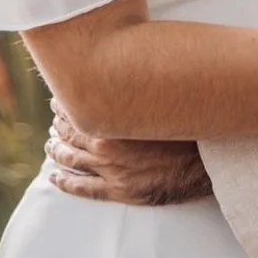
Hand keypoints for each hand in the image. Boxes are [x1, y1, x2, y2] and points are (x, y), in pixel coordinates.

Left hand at [45, 100, 212, 204]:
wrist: (207, 160)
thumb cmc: (185, 125)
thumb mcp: (158, 97)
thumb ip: (135, 87)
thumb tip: (122, 66)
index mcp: (113, 119)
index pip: (77, 109)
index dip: (66, 104)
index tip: (60, 98)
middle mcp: (105, 144)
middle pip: (71, 133)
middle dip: (59, 126)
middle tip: (54, 120)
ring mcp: (111, 170)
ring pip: (73, 160)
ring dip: (58, 152)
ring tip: (50, 145)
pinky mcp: (120, 190)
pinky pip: (83, 189)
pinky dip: (65, 183)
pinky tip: (55, 178)